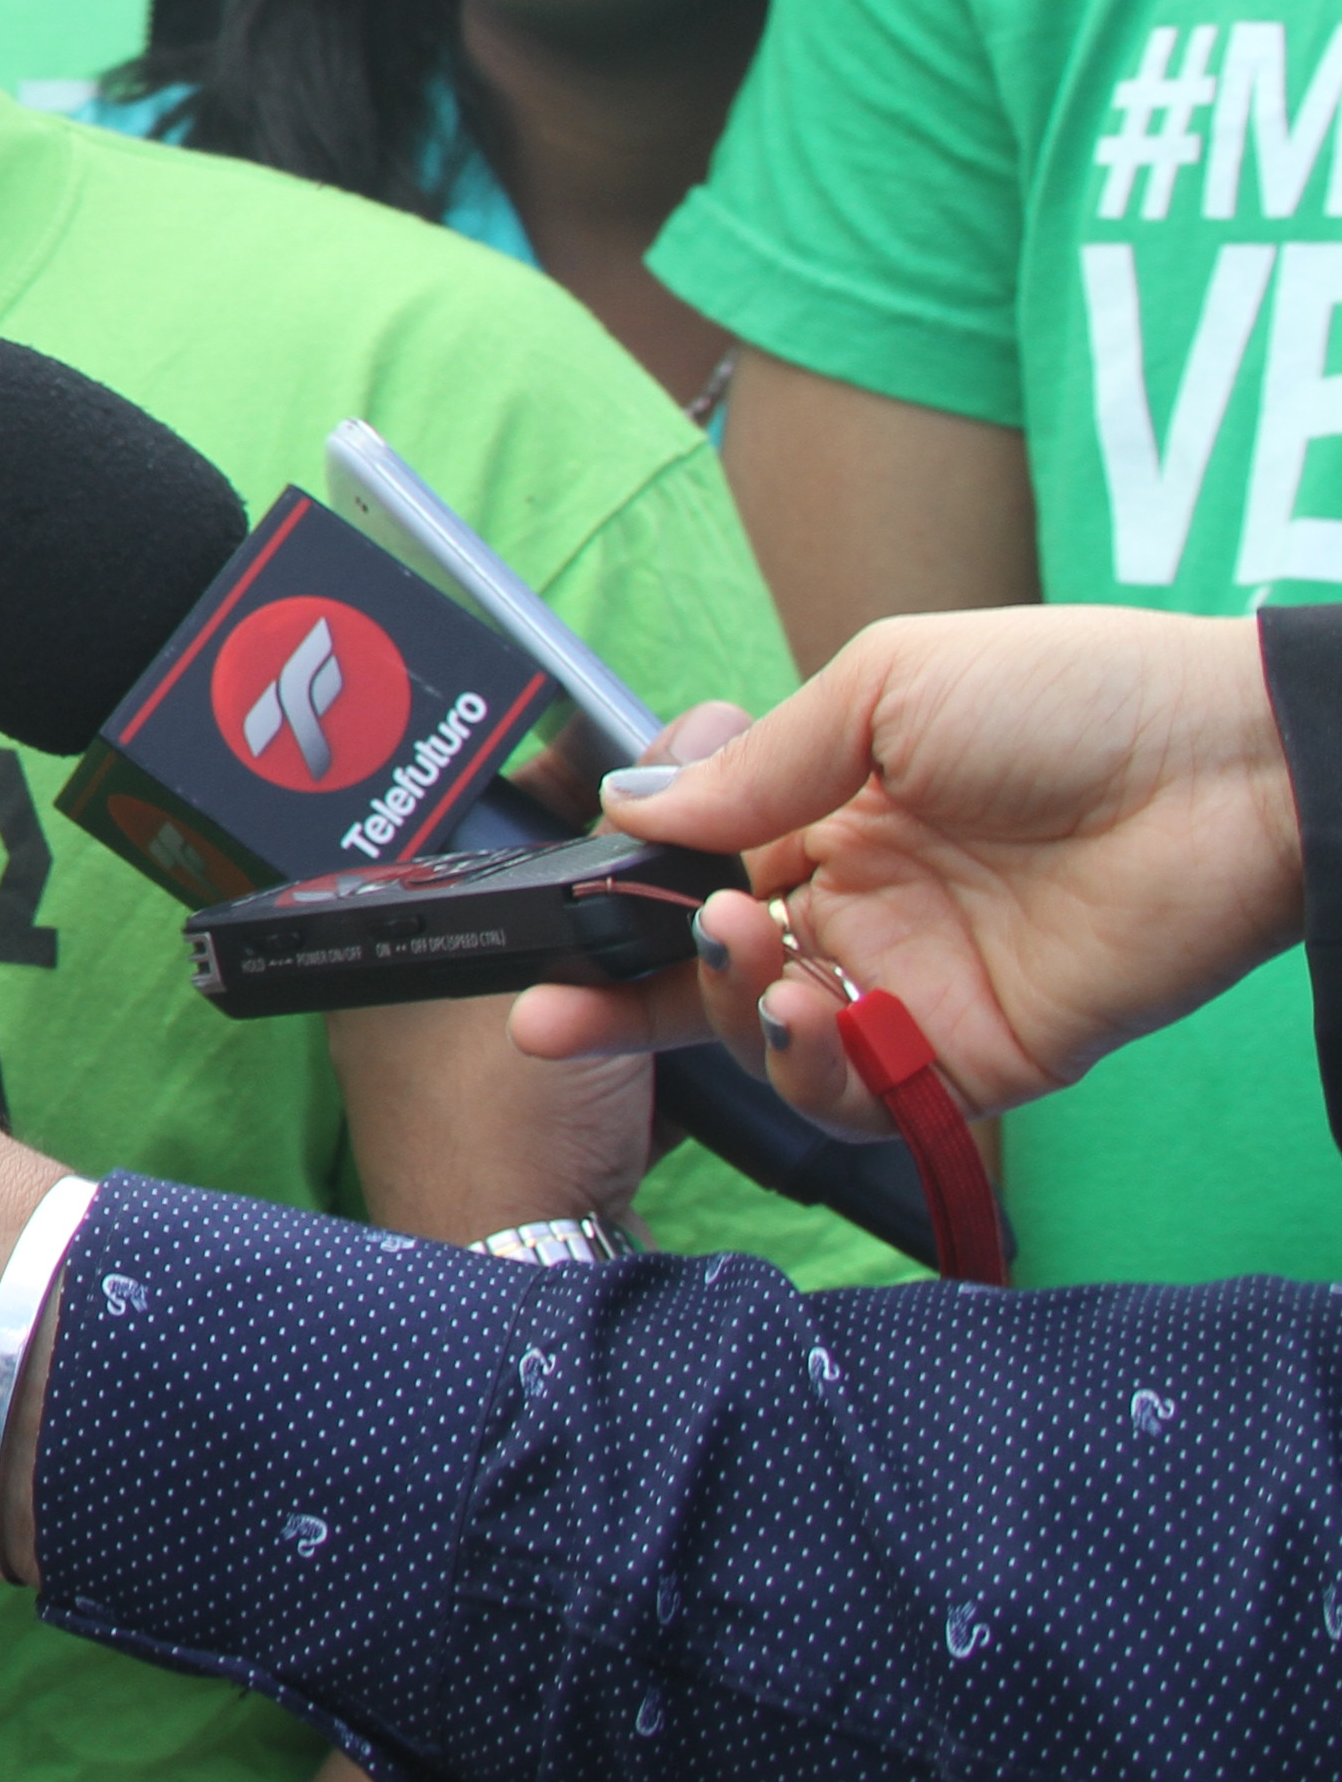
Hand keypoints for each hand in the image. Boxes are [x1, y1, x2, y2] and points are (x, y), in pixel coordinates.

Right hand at [511, 611, 1307, 1131]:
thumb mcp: (887, 686)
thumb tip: (632, 808)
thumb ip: (760, 766)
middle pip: (712, 977)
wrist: (1231, 765)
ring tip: (751, 956)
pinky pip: (873, 1096)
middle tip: (555, 1009)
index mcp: (831, 817)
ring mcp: (918, 987)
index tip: (549, 931)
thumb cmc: (1072, 694)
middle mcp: (863, 908)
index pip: (695, 880)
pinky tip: (815, 1014)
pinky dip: (820, 1072)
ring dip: (732, 1014)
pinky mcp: (983, 1056)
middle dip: (619, 1000)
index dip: (617, 910)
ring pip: (775, 1041)